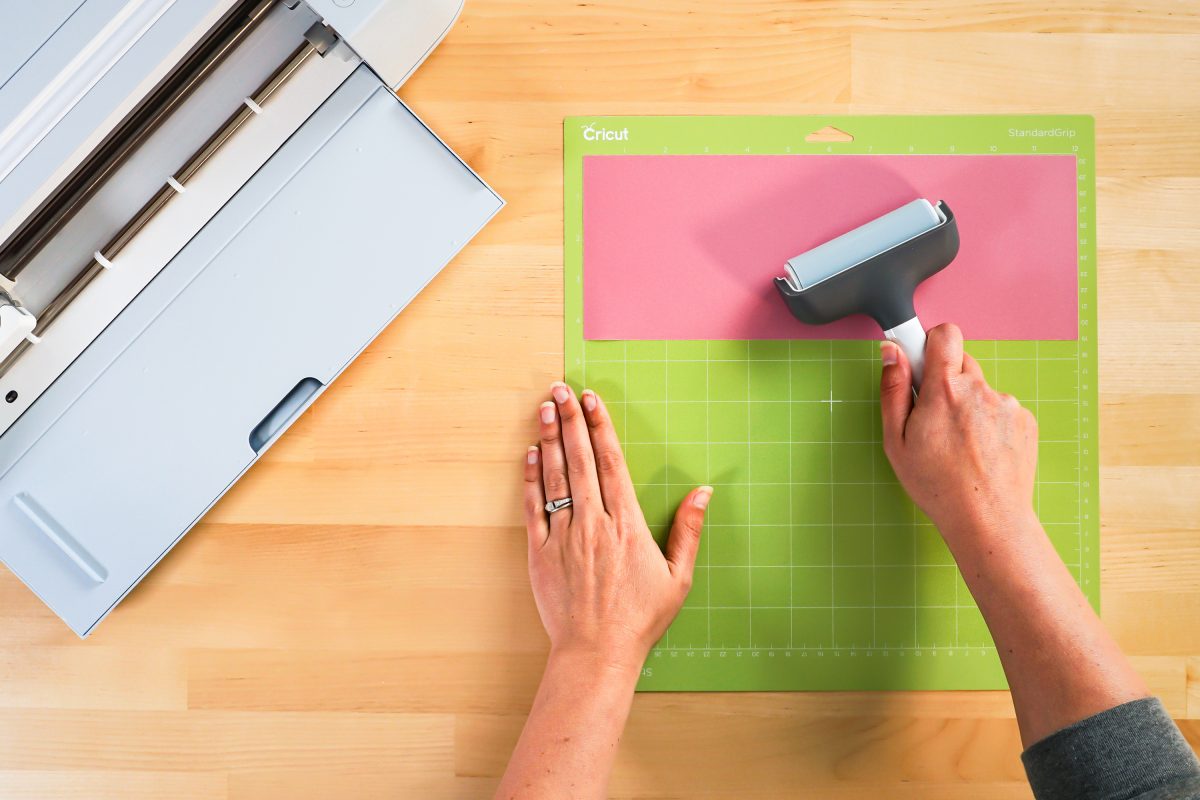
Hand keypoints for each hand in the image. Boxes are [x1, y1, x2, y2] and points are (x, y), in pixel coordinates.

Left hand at [523, 382, 711, 670]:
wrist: (597, 653)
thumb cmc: (640, 618)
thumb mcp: (678, 577)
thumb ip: (689, 530)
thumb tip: (703, 492)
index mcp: (628, 524)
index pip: (612, 462)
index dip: (601, 427)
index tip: (593, 400)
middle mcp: (594, 522)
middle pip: (580, 459)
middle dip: (572, 420)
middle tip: (562, 389)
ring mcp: (564, 536)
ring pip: (555, 477)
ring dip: (550, 438)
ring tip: (545, 408)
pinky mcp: (540, 553)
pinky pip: (533, 508)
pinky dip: (531, 478)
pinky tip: (531, 453)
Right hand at [879, 323, 1038, 542]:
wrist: (987, 518)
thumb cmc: (938, 485)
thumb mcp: (897, 441)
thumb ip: (893, 390)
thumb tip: (893, 353)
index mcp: (945, 390)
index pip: (945, 334)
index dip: (931, 344)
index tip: (923, 363)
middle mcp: (979, 389)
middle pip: (961, 362)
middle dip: (946, 381)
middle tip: (935, 417)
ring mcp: (1006, 404)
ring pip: (980, 389)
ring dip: (968, 405)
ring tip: (960, 444)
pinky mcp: (1025, 420)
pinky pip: (1000, 408)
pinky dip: (989, 423)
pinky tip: (980, 451)